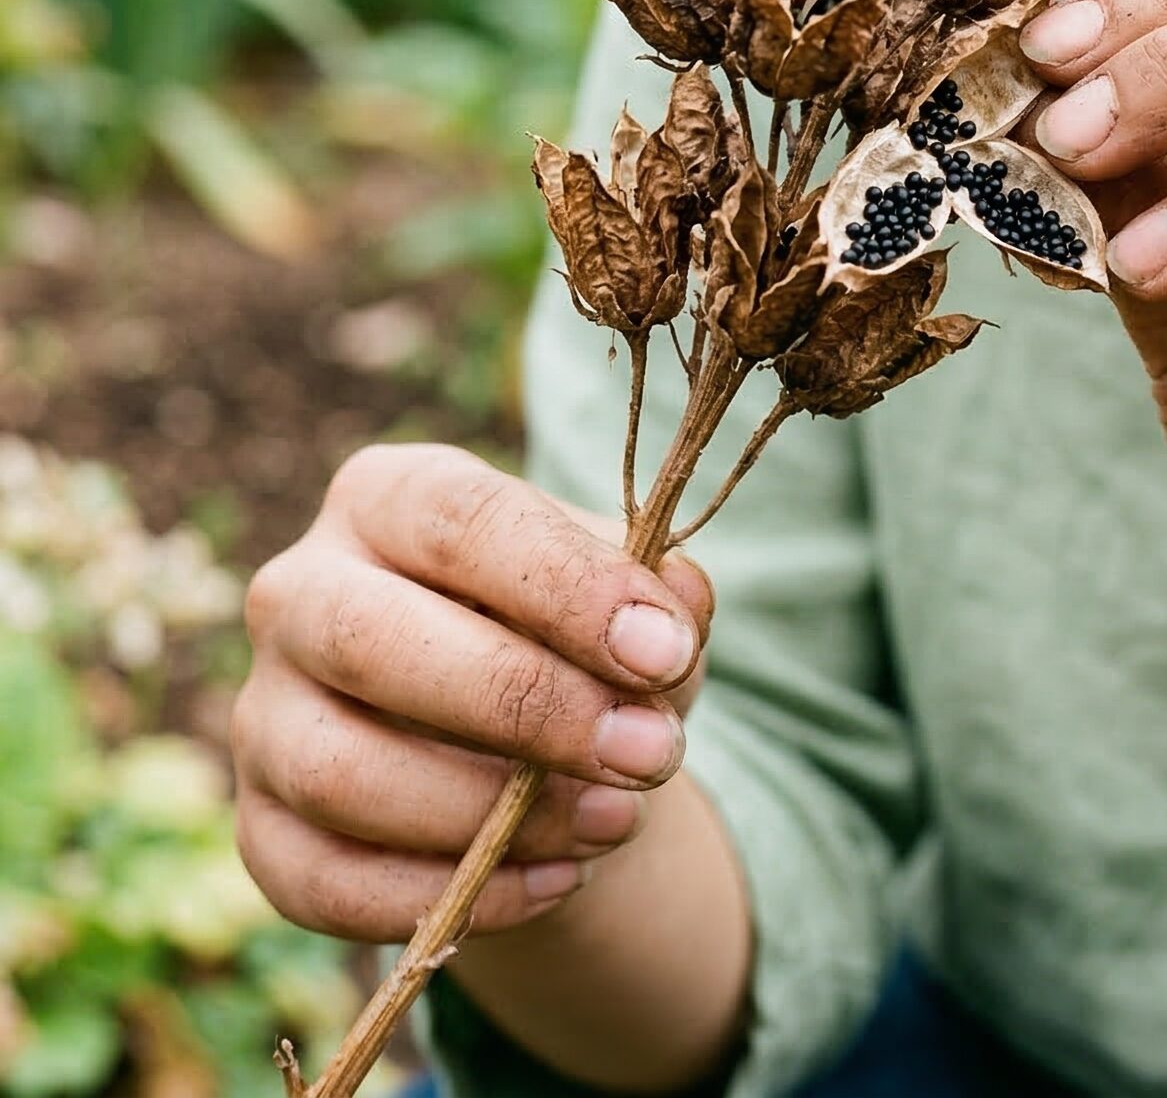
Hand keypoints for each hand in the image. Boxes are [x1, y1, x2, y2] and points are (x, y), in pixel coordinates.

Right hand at [233, 443, 714, 942]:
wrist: (515, 734)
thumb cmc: (570, 631)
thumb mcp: (627, 593)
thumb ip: (661, 594)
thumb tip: (682, 606)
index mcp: (390, 495)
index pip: (463, 520)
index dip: (568, 587)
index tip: (666, 651)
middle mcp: (301, 589)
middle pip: (374, 639)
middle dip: (527, 705)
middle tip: (651, 752)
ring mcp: (264, 713)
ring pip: (340, 772)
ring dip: (490, 815)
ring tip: (617, 820)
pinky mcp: (258, 828)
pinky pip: (324, 883)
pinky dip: (448, 896)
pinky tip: (555, 881)